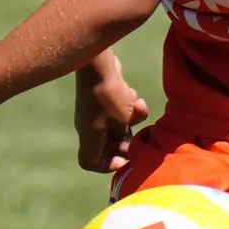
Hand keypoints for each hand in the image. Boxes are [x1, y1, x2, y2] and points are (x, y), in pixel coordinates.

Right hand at [75, 55, 148, 173]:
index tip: (125, 156)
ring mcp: (96, 111)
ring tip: (136, 108)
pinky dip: (129, 105)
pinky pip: (120, 108)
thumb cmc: (108, 95)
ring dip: (131, 120)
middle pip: (107, 144)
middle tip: (138, 135)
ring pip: (117, 125)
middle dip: (126, 140)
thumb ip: (128, 135)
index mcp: (90, 136)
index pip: (89, 162)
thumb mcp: (123, 121)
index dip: (107, 165)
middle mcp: (90, 126)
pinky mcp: (104, 97)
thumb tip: (132, 145)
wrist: (97, 63)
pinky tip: (134, 96)